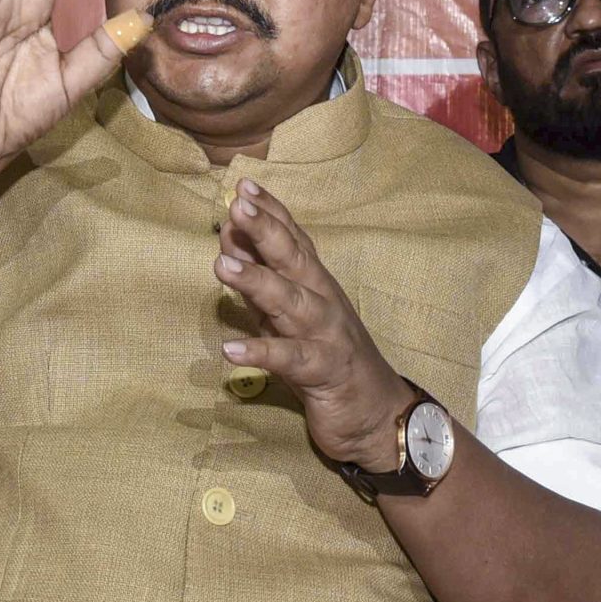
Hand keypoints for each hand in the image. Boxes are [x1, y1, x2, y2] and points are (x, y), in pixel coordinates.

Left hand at [215, 180, 418, 473]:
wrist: (379, 415)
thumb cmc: (328, 358)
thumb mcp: (290, 316)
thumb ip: (262, 282)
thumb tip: (228, 243)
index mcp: (316, 284)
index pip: (294, 239)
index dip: (271, 212)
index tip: (243, 186)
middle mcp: (323, 301)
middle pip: (294, 259)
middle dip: (266, 231)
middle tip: (237, 207)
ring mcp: (326, 335)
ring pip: (292, 302)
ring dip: (257, 281)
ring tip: (221, 264)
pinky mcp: (324, 373)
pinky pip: (290, 360)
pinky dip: (262, 353)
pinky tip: (230, 351)